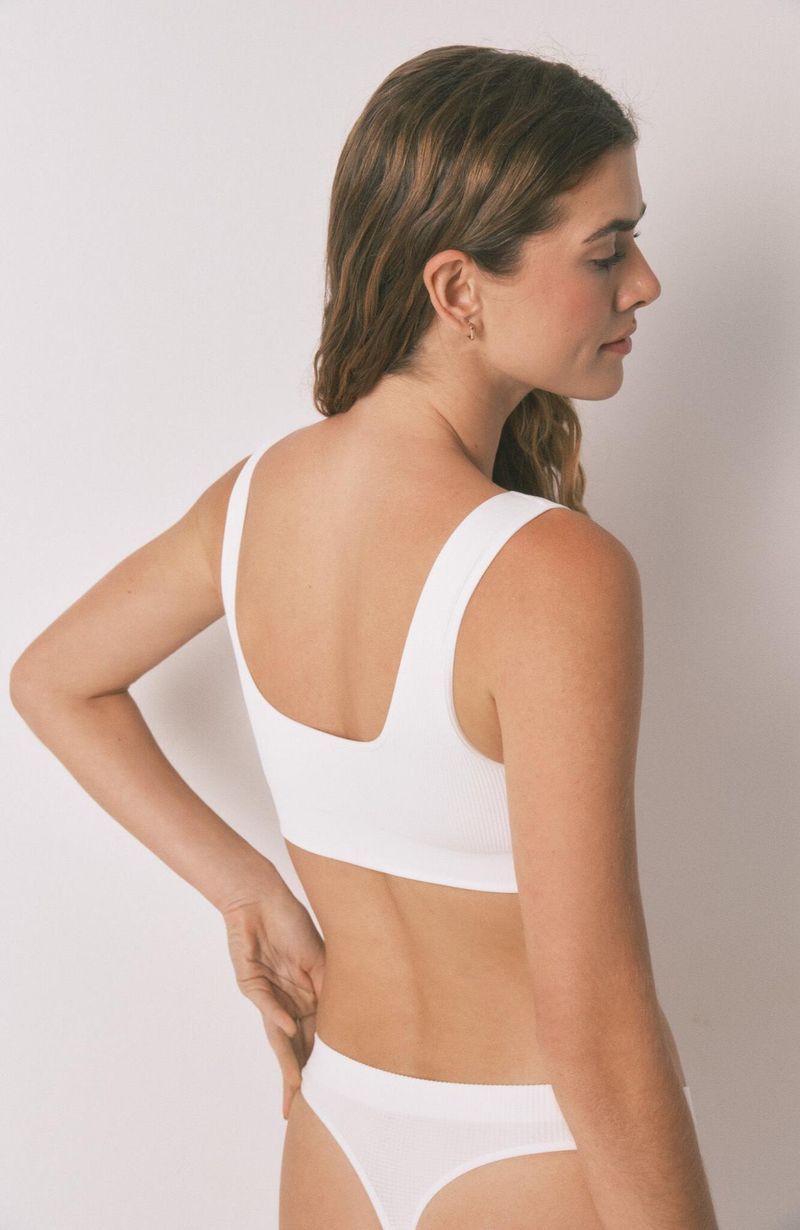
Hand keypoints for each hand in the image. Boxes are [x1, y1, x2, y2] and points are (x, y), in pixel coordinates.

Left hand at [221, 890, 325, 1119]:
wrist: (261, 901)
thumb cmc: (292, 925)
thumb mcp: (322, 960)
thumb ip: (331, 991)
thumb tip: (350, 1024)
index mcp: (308, 1000)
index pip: (317, 1039)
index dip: (323, 1065)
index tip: (335, 1092)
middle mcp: (288, 1004)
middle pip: (296, 1047)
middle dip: (301, 1077)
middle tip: (307, 1108)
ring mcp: (268, 997)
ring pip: (278, 1037)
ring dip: (287, 1060)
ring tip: (296, 1086)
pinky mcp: (250, 984)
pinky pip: (266, 1004)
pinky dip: (278, 1017)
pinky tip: (290, 1030)